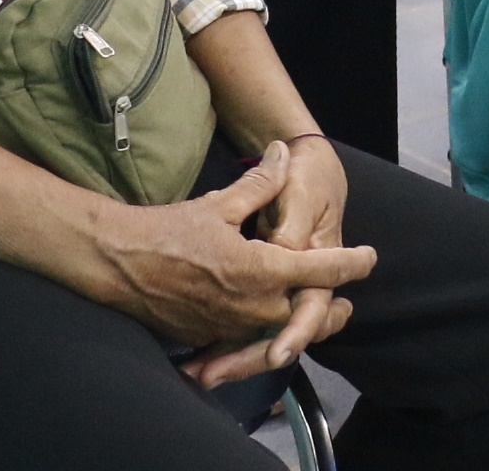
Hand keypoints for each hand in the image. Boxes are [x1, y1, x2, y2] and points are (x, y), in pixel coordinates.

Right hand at [90, 139, 373, 368]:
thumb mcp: (220, 202)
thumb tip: (282, 152)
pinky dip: (261, 332)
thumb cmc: (169, 231)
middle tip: (347, 307)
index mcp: (263, 269)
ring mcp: (232, 326)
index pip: (321, 269)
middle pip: (304, 311)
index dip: (351, 264)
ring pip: (276, 330)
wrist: (119, 265)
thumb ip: (260, 183)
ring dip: (297, 324)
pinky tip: (263, 324)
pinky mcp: (210, 336)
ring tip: (315, 319)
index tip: (369, 259)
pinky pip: (245, 337)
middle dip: (327, 309)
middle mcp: (254, 305)